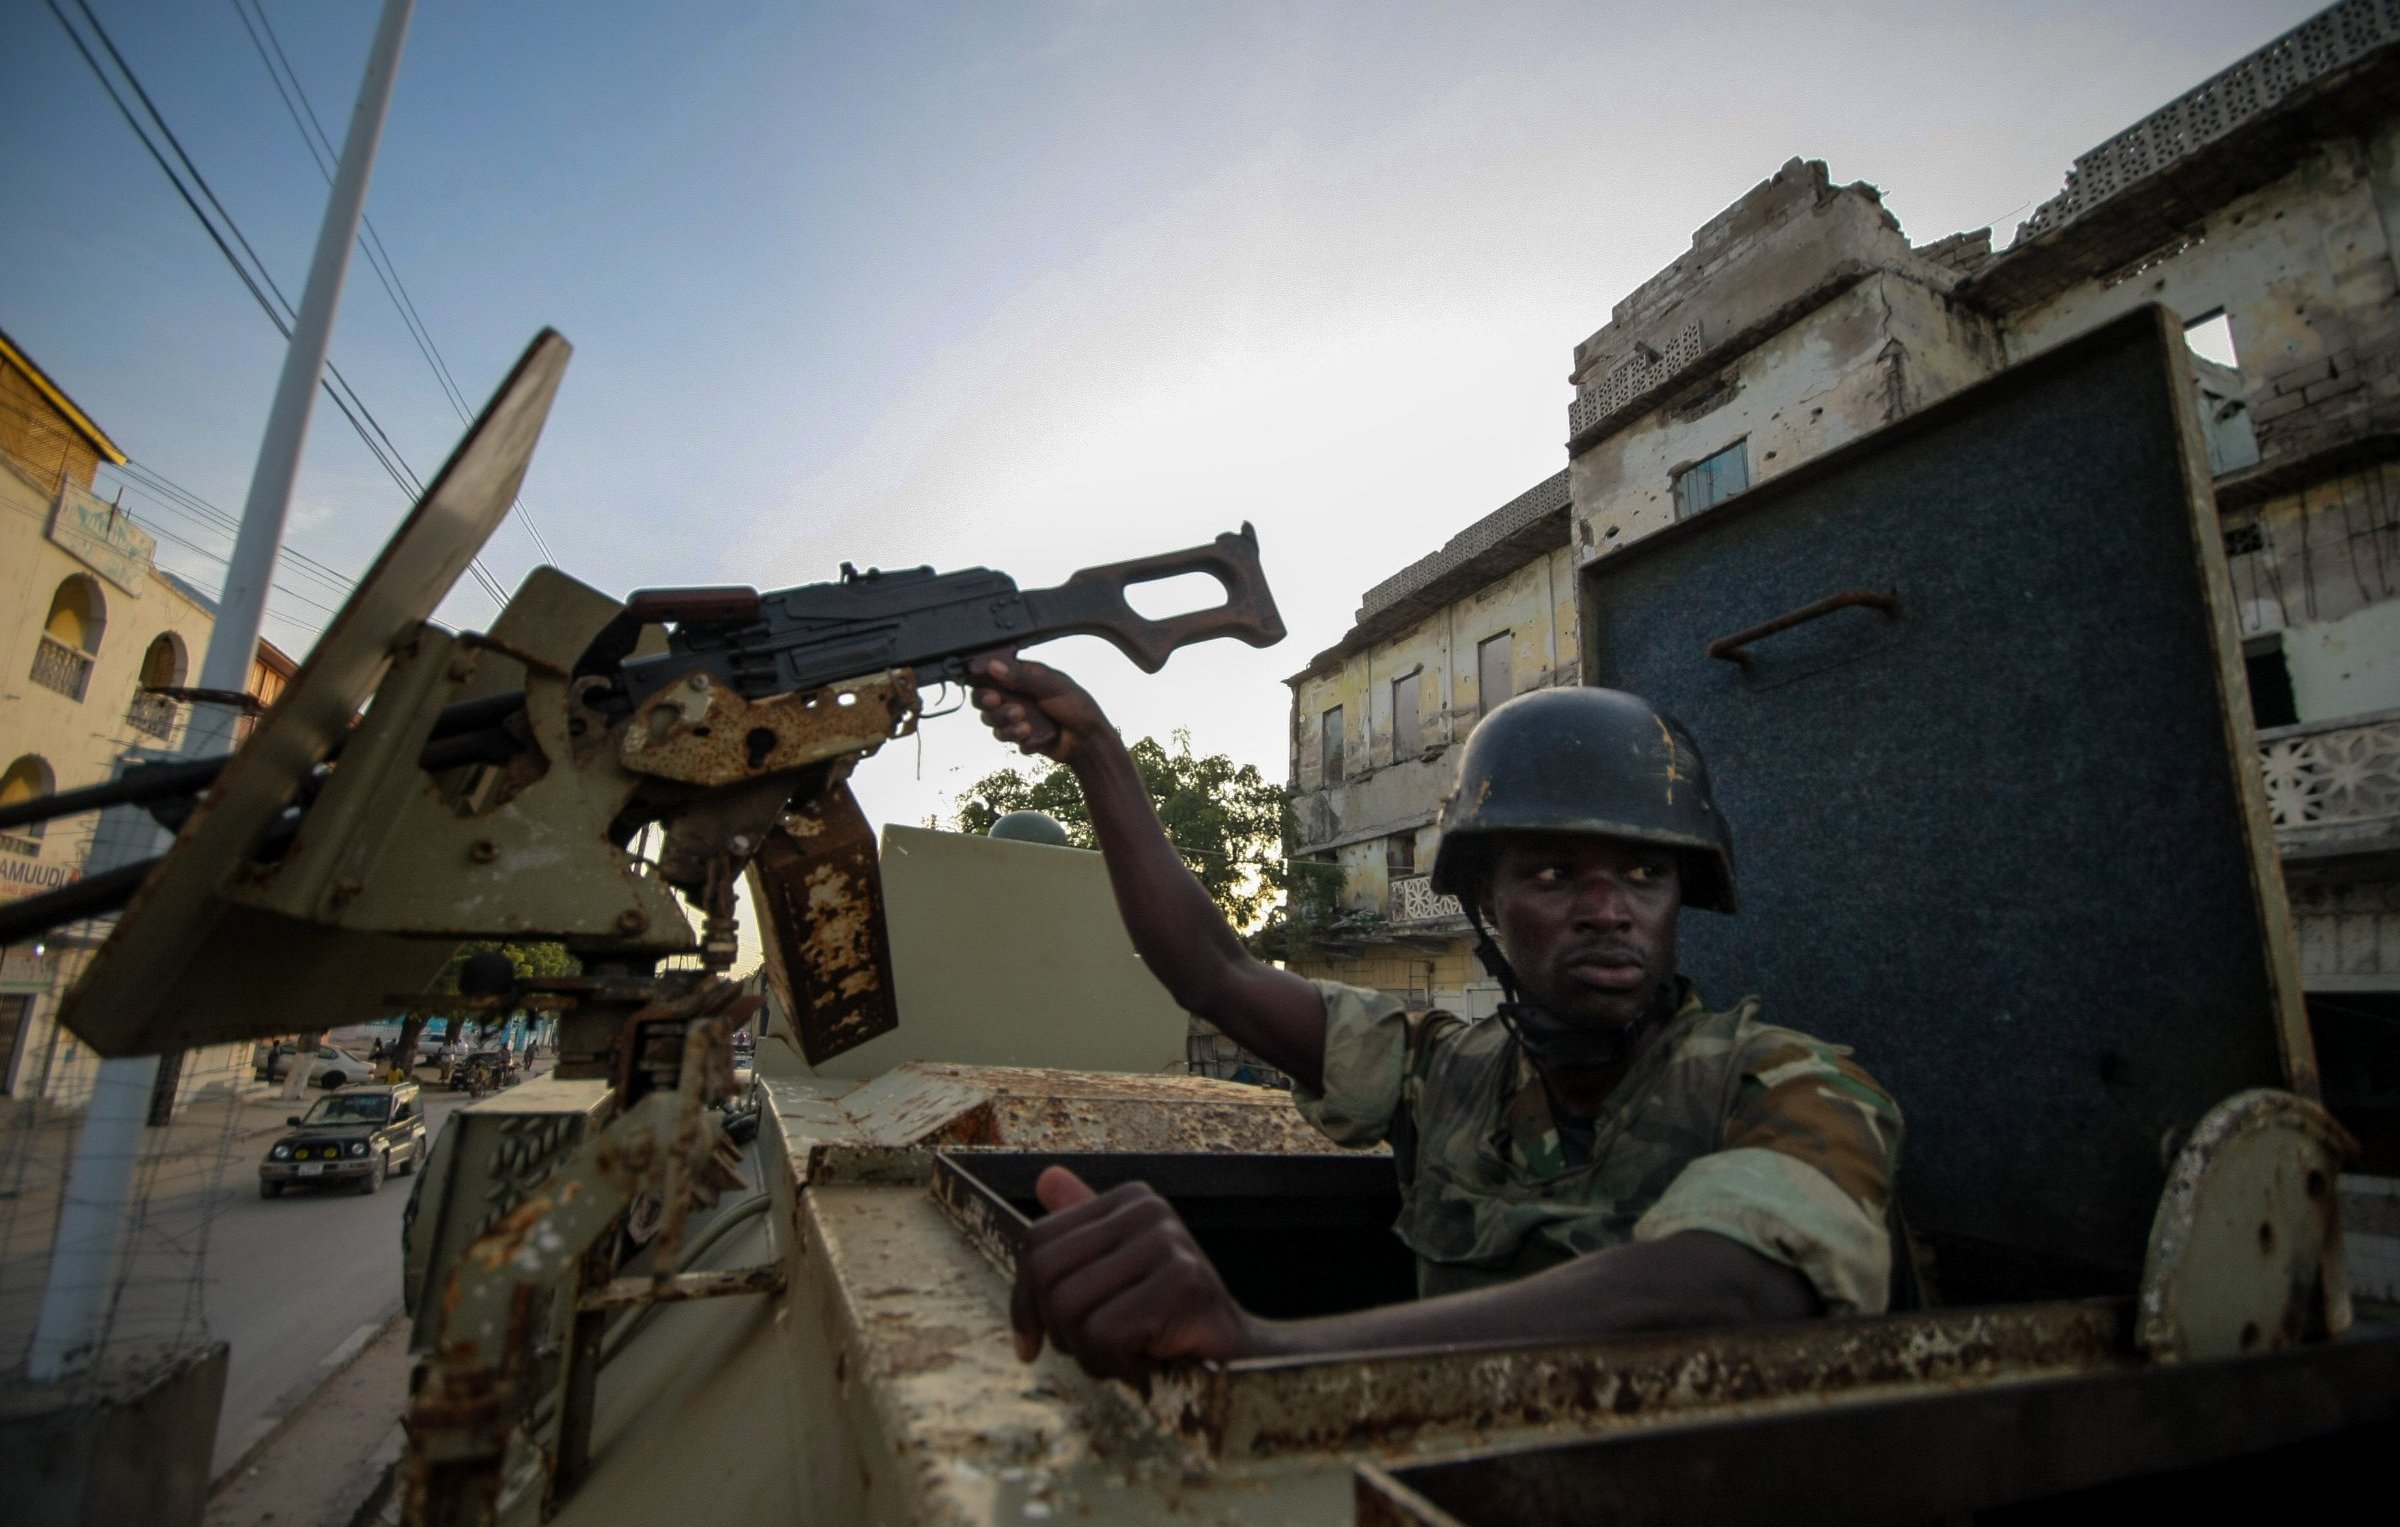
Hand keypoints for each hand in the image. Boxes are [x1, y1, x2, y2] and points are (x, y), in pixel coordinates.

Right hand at [970, 656, 1111, 764]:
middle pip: (985, 700)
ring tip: (1025, 725)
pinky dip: (1019, 739)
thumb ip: (1022, 679)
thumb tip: (993, 666)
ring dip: (1004, 724)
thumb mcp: (1052, 687)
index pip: (992, 675)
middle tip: (997, 703)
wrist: (1089, 740)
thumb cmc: (1077, 706)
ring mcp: (1017, 717)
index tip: (989, 691)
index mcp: (1023, 677)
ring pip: (993, 722)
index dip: (983, 683)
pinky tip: (1033, 737)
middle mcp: (1016, 696)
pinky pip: (1007, 739)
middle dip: (990, 705)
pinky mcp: (1020, 737)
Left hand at [1009, 1166, 1259, 1380]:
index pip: (1037, 1242)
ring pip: (1068, 1310)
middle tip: (1100, 1349)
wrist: (1238, 1356)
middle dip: (1060, 1331)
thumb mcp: (1118, 1274)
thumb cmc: (1171, 1320)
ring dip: (1091, 1354)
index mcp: (1130, 1200)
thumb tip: (1046, 1176)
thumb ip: (1080, 1234)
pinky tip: (1150, 1359)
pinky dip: (1116, 1365)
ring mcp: (1167, 1243)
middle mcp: (1149, 1211)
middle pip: (1046, 1276)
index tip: (1032, 1343)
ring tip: (1131, 1352)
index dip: (1024, 1303)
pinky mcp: (1181, 1283)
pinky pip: (1103, 1336)